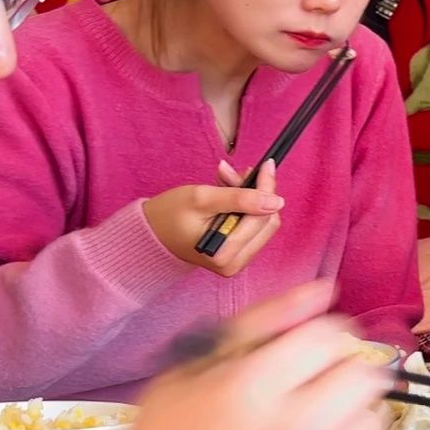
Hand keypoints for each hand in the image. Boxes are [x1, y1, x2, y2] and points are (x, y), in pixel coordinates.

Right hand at [0, 281, 390, 429]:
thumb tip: (323, 291)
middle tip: (318, 380)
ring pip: (373, 421)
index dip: (328, 332)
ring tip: (312, 421)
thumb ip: (260, 324)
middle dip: (347, 369)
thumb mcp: (189, 371)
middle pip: (364, 377)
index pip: (332, 338)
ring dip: (350, 412)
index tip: (315, 344)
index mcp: (249, 391)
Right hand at [143, 159, 283, 276]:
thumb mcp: (202, 198)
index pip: (262, 217)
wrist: (152, 232)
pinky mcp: (237, 257)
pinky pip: (253, 229)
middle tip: (234, 173)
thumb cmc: (169, 214)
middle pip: (267, 222)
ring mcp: (237, 262)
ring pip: (263, 224)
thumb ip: (239, 198)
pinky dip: (246, 209)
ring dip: (251, 199)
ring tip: (226, 182)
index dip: (266, 188)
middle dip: (256, 193)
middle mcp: (235, 264)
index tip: (267, 165)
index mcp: (225, 253)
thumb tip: (276, 201)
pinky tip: (229, 197)